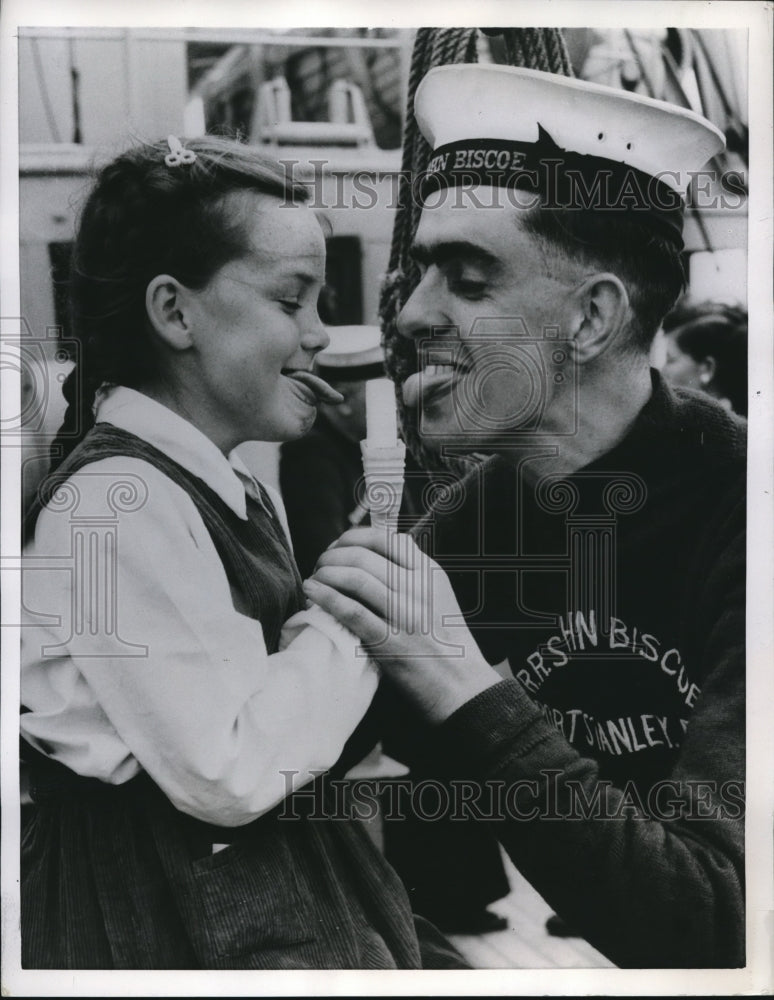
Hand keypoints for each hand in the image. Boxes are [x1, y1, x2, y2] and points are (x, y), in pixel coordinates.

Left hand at [303, 527, 501, 722]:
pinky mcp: (389, 642)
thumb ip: (414, 569)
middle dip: (333, 556)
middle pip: (363, 557)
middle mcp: (418, 589)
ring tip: (314, 578)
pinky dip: (326, 597)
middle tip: (321, 565)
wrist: (459, 685)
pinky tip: (313, 592)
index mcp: (429, 573)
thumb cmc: (445, 640)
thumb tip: (384, 542)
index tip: (338, 546)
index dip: (353, 538)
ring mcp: (404, 615)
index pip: (385, 539)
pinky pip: (351, 610)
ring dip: (326, 573)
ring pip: (355, 578)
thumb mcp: (439, 594)